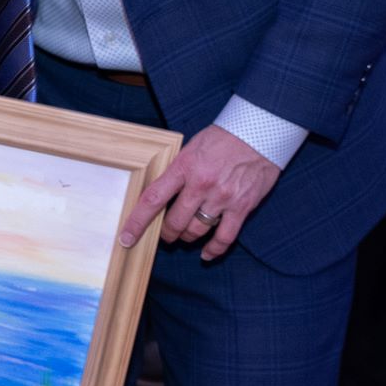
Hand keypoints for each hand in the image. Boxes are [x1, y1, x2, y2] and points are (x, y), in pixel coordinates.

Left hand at [118, 124, 280, 261]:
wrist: (260, 131)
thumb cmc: (223, 138)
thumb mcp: (191, 148)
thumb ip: (178, 171)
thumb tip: (161, 194)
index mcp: (184, 167)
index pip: (153, 199)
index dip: (137, 222)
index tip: (126, 237)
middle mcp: (201, 185)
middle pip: (174, 221)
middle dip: (166, 232)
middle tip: (165, 233)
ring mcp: (222, 198)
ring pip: (196, 231)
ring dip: (187, 237)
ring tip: (185, 235)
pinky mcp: (242, 207)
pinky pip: (225, 237)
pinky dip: (214, 249)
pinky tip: (207, 254)